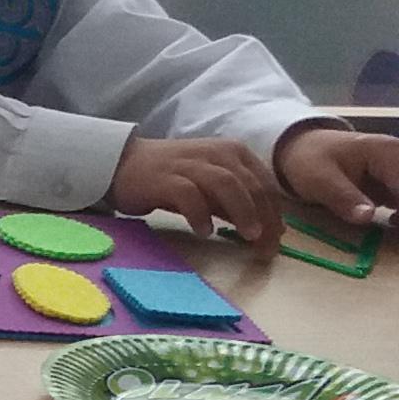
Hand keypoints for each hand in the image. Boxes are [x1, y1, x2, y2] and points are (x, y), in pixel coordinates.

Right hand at [109, 134, 286, 247]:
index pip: (263, 184)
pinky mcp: (165, 178)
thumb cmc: (169, 177)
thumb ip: (233, 202)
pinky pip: (190, 195)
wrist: (122, 163)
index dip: (275, 213)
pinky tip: (204, 232)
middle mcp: (216, 154)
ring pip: (227, 185)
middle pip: (251, 185)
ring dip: (243, 212)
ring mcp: (190, 164)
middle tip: (267, 247)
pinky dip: (201, 214)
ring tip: (248, 237)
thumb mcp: (209, 186)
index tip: (277, 240)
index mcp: (232, 153)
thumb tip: (262, 228)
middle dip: (265, 217)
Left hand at [278, 124, 398, 229]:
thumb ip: (344, 198)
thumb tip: (368, 217)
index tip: (396, 223)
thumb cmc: (310, 161)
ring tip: (393, 228)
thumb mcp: (319, 180)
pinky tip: (393, 224)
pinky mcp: (395, 182)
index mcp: (387, 153)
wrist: (304, 149)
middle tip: (393, 227)